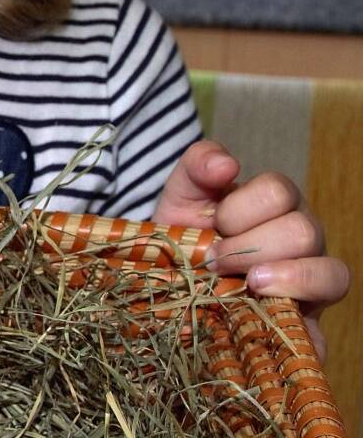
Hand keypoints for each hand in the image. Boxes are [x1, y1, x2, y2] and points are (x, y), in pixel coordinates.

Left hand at [152, 140, 350, 359]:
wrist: (168, 287)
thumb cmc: (184, 236)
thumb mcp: (182, 197)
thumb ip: (198, 167)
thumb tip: (227, 165)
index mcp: (277, 205)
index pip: (279, 192)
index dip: (240, 208)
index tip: (212, 224)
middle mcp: (302, 240)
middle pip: (304, 232)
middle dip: (250, 247)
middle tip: (214, 261)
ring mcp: (310, 284)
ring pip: (330, 274)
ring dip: (282, 279)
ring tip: (246, 284)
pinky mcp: (304, 328)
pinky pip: (321, 334)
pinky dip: (297, 330)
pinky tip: (265, 317)